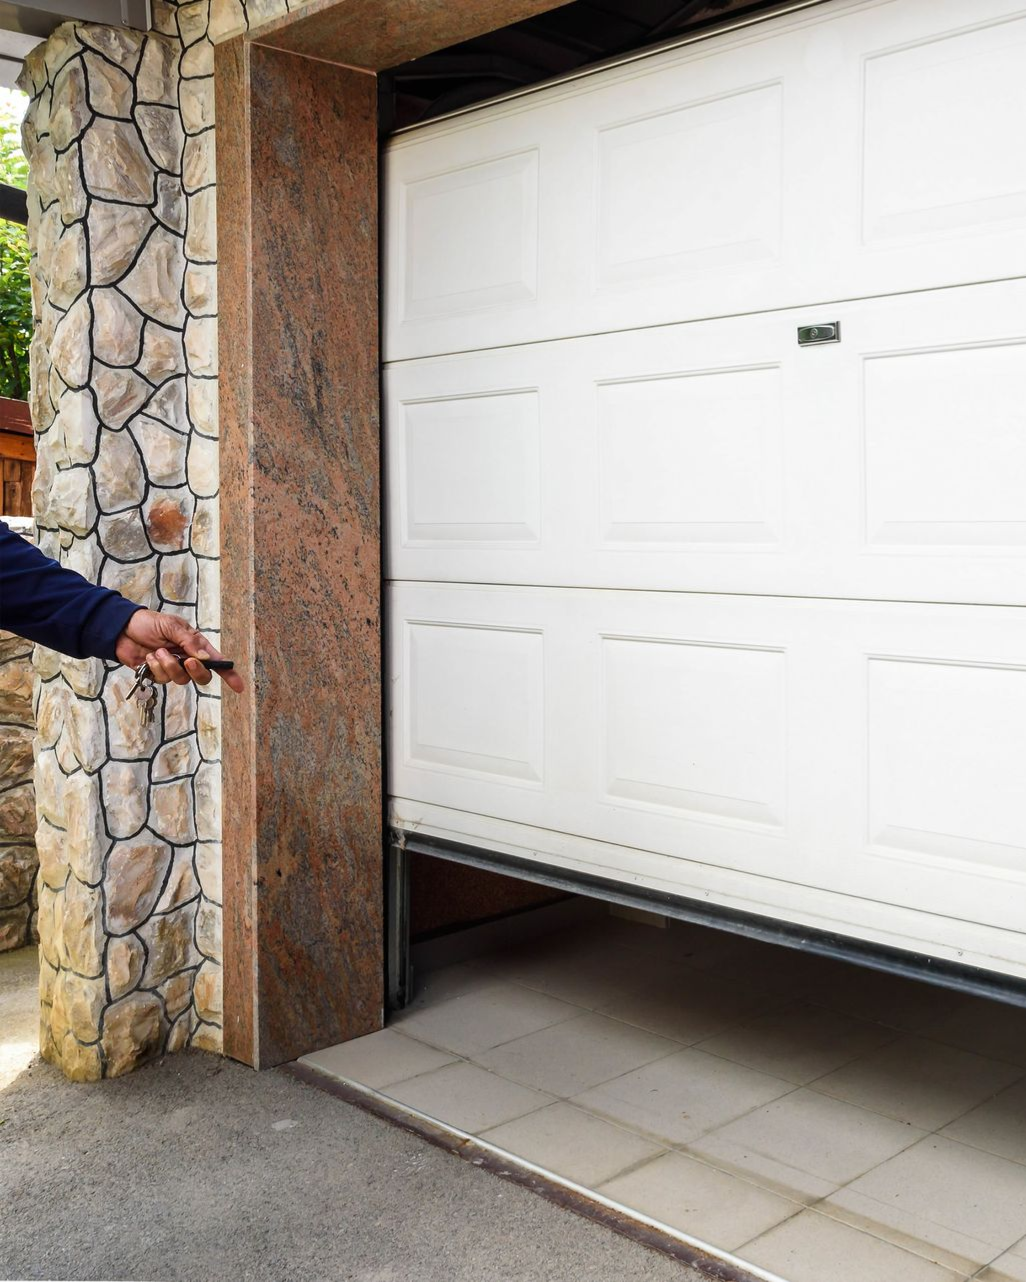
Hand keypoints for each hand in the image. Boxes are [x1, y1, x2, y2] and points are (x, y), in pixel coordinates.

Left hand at [114, 609, 244, 692]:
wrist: (122, 629)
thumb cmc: (149, 623)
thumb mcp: (171, 625)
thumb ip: (188, 641)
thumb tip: (205, 657)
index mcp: (196, 645)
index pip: (216, 662)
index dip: (229, 675)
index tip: (239, 686)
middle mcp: (187, 659)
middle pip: (202, 677)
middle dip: (196, 671)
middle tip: (186, 661)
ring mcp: (173, 668)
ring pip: (181, 679)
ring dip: (169, 666)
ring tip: (157, 651)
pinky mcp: (158, 674)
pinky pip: (162, 679)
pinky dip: (155, 667)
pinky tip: (148, 657)